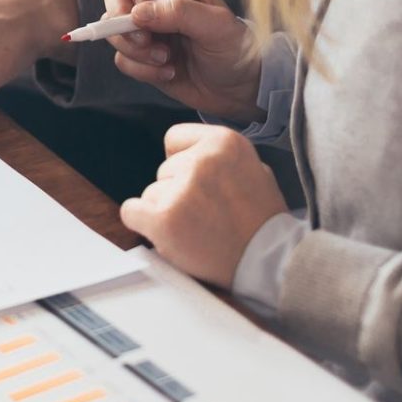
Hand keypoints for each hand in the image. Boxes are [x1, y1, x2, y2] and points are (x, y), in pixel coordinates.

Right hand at [102, 0, 259, 118]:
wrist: (238, 89)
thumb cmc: (235, 49)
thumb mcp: (217, 26)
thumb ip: (179, 12)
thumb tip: (137, 13)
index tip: (142, 6)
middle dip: (120, 16)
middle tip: (144, 39)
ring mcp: (145, 26)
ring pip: (110, 26)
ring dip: (133, 48)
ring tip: (166, 59)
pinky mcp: (140, 54)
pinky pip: (122, 57)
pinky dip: (140, 69)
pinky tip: (168, 71)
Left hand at [119, 125, 285, 286]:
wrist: (269, 262)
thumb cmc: (262, 221)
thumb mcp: (254, 168)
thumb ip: (219, 157)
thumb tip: (188, 154)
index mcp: (224, 142)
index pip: (175, 138)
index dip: (182, 162)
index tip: (197, 181)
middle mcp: (201, 161)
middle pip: (164, 170)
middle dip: (178, 191)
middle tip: (206, 214)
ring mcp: (182, 190)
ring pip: (151, 193)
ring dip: (166, 211)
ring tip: (198, 229)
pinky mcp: (164, 219)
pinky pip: (131, 212)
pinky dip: (142, 224)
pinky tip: (168, 234)